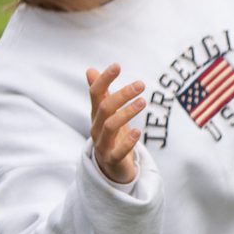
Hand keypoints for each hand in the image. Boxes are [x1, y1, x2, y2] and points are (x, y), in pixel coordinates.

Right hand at [86, 64, 145, 185]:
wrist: (111, 167)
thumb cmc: (111, 135)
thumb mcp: (106, 113)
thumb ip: (100, 93)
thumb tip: (90, 69)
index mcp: (96, 114)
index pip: (95, 94)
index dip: (104, 80)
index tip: (117, 66)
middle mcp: (96, 127)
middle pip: (104, 108)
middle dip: (121, 95)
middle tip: (141, 84)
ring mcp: (103, 144)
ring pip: (110, 126)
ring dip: (126, 113)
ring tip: (143, 102)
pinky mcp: (112, 160)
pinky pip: (118, 151)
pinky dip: (128, 142)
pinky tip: (138, 131)